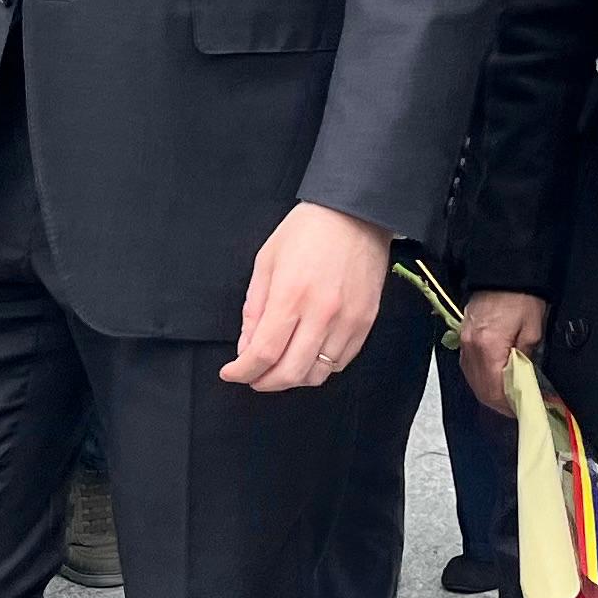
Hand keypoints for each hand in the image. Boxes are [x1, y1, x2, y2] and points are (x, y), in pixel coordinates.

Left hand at [225, 203, 392, 391]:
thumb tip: (246, 347)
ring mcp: (347, 321)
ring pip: (317, 374)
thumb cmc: (307, 232)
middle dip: (264, 383)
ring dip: (292, 379)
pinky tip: (305, 356)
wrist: (355, 215)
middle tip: (253, 377)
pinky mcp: (365, 323)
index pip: (264, 353)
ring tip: (278, 368)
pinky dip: (318, 368)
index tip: (231, 373)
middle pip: (290, 372)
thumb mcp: (266, 261)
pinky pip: (340, 363)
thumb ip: (254, 308)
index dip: (243, 371)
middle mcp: (322, 313)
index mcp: (291, 295)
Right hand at [459, 290, 547, 417]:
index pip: (495, 389)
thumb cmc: (521, 298)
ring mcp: (464, 342)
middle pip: (481, 389)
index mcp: (489, 347)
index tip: (522, 411)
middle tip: (516, 409)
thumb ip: (526, 358)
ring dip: (489, 394)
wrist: (502, 271)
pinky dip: (481, 380)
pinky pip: (469, 367)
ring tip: (507, 400)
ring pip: (473, 380)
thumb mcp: (533, 330)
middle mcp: (471, 348)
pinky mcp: (463, 336)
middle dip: (498, 404)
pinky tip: (494, 383)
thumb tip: (524, 377)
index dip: (508, 405)